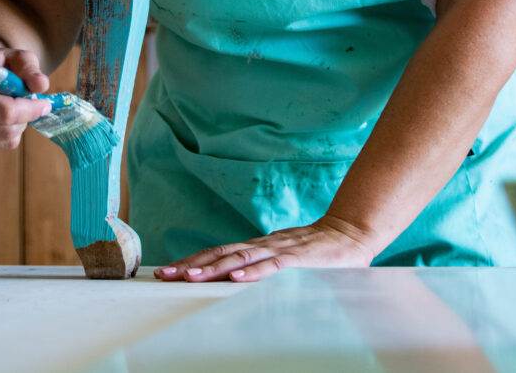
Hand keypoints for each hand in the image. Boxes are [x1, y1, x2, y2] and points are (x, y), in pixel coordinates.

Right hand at [0, 48, 52, 150]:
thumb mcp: (17, 57)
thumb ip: (30, 70)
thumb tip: (41, 86)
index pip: (6, 111)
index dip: (31, 111)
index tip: (45, 104)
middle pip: (3, 129)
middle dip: (24, 120)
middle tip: (30, 107)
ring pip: (0, 140)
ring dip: (16, 128)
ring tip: (15, 109)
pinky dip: (5, 135)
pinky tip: (2, 117)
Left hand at [153, 216, 375, 281]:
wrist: (351, 233)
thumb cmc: (317, 252)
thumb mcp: (283, 261)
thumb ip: (263, 269)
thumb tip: (234, 282)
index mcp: (256, 247)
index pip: (217, 253)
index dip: (192, 262)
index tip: (168, 272)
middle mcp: (261, 245)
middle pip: (219, 254)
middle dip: (190, 266)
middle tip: (164, 276)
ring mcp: (279, 250)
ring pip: (239, 259)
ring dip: (213, 268)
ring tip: (190, 278)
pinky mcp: (298, 259)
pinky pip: (272, 266)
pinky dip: (253, 272)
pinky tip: (236, 278)